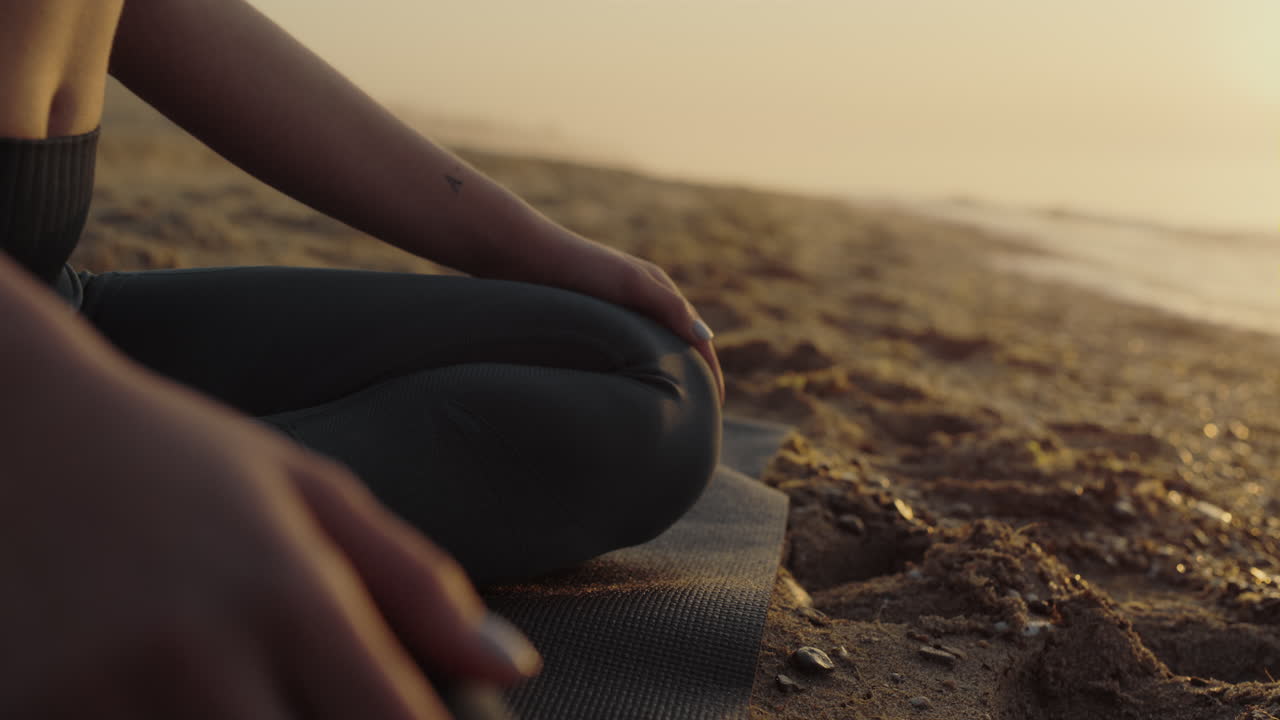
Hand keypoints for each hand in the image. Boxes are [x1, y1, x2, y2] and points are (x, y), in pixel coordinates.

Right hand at [0, 354, 539, 717]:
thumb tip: (517, 668)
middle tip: (326, 708)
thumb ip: (415, 584)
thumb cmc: (174, 458)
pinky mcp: (24, 715)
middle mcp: (198, 654)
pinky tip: (177, 705)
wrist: (5, 421)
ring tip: (249, 695)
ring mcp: (98, 697)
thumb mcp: (306, 492)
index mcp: (286, 592)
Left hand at [486, 222, 724, 404]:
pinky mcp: (590, 320)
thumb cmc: (579, 267)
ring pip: (651, 348)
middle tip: (698, 414)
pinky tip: (625, 390)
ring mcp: (616, 310)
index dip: (709, 369)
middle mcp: (641, 298)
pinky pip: (624, 351)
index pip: (697, 335)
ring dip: (663, 374)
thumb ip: (668, 306)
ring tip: (667, 408)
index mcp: (658, 288)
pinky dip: (635, 370)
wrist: (522, 255)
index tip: (716, 405)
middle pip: (678, 342)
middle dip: (691, 374)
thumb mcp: (630, 284)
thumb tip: (704, 337)